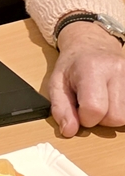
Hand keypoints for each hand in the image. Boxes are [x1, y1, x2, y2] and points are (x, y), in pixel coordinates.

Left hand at [49, 21, 124, 136]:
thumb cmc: (72, 64)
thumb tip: (69, 131)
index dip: (84, 118)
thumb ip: (60, 108)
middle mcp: (116, 70)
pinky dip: (120, 112)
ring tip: (100, 103)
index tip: (77, 110)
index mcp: (92, 68)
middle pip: (115, 117)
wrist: (91, 44)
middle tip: (88, 106)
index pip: (94, 109)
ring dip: (111, 117)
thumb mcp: (57, 83)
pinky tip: (110, 102)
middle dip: (99, 119)